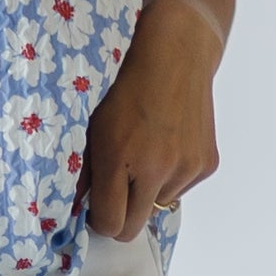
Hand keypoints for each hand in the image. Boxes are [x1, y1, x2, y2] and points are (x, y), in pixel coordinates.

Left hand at [84, 0, 232, 239]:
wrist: (178, 47)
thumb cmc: (123, 80)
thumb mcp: (91, 120)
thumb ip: (81, 167)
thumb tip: (69, 207)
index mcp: (119, 156)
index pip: (108, 224)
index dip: (98, 218)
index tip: (94, 204)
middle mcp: (157, 168)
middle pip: (132, 228)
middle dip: (120, 215)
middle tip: (113, 190)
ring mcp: (186, 167)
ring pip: (157, 206)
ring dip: (147, 190)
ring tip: (144, 150)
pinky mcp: (207, 163)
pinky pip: (180, 189)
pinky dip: (170, 176)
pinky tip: (166, 141)